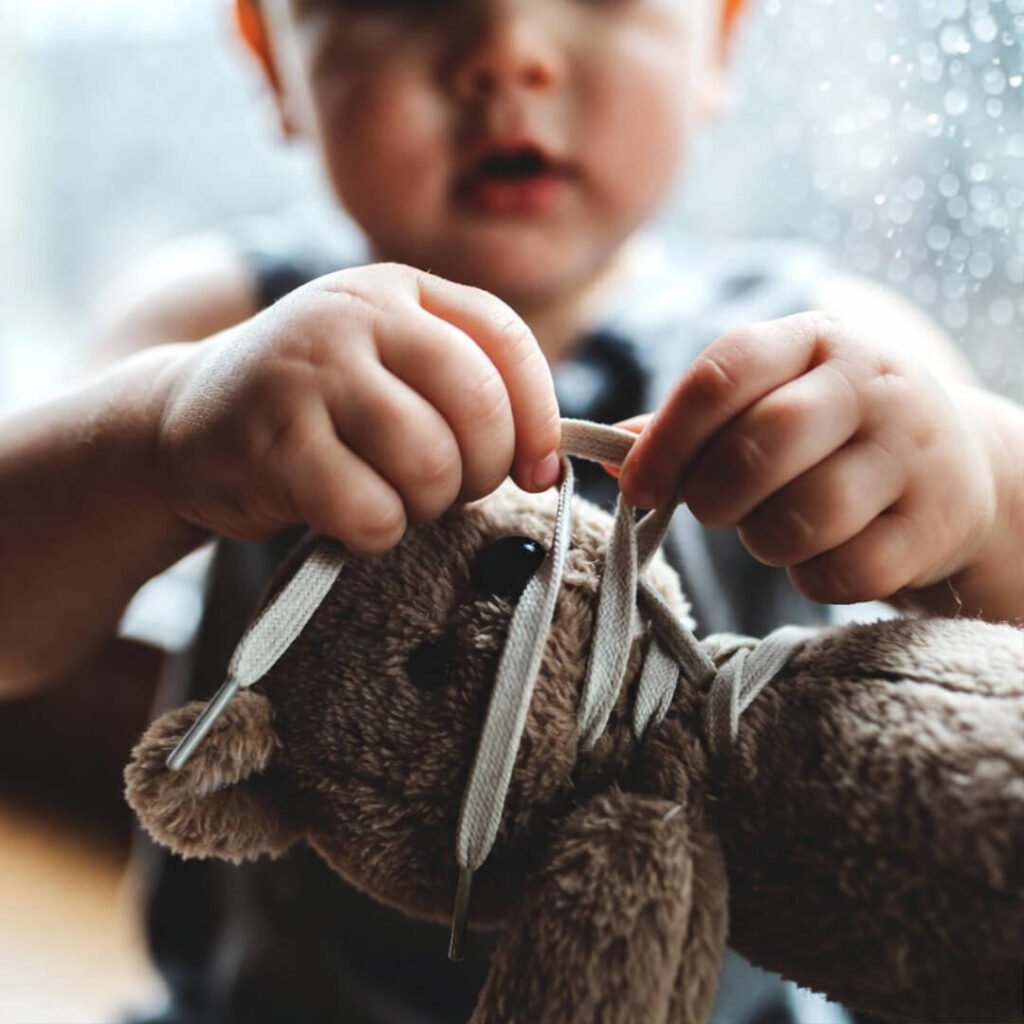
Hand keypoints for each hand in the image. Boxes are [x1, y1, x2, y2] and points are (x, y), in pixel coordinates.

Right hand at [155, 263, 560, 553]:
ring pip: (430, 463)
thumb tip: (548, 462)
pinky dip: (377, 532)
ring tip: (394, 498)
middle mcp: (355, 313)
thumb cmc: (317, 408)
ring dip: (427, 505)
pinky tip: (349, 516)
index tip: (536, 471)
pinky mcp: (274, 442)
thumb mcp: (388, 367)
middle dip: (482, 470)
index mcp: (398, 290)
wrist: (187, 421)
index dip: (538, 416)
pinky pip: (372, 511)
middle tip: (448, 489)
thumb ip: (466, 389)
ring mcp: (309, 372)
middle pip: (478, 407)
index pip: (505, 340)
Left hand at [619, 311, 997, 604]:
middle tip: (713, 509)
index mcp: (811, 339)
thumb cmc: (827, 432)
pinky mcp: (936, 523)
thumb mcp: (768, 398)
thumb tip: (609, 457)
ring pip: (803, 518)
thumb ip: (690, 423)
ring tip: (772, 525)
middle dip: (712, 495)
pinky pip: (842, 572)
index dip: (666, 440)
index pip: (722, 375)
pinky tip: (821, 552)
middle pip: (759, 446)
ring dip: (763, 539)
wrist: (951, 463)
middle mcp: (870, 383)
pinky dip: (811, 577)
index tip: (638, 487)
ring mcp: (912, 452)